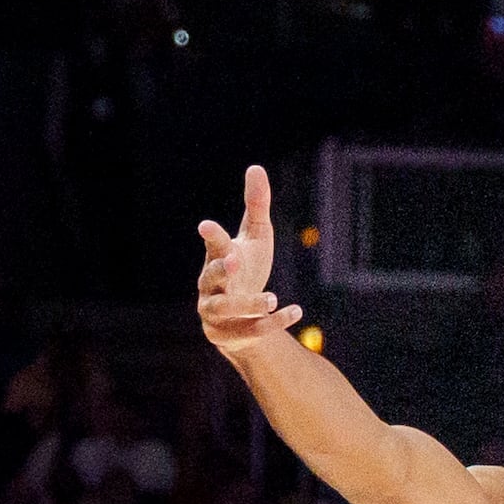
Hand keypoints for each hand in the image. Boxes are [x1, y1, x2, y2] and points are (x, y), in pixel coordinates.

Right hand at [197, 165, 303, 356]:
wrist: (241, 316)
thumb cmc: (247, 269)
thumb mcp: (256, 237)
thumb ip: (256, 206)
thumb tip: (256, 168)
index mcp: (217, 257)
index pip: (213, 244)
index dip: (211, 236)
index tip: (207, 226)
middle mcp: (211, 285)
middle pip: (211, 276)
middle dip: (220, 270)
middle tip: (234, 262)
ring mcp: (217, 312)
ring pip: (226, 308)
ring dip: (248, 303)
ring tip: (272, 297)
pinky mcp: (230, 335)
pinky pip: (253, 330)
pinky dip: (275, 322)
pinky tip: (296, 311)